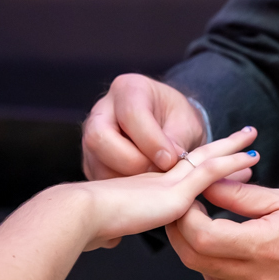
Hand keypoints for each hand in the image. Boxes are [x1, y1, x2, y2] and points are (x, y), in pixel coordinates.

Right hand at [68, 127, 258, 250]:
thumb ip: (110, 230)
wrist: (80, 215)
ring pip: (207, 158)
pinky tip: (250, 160)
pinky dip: (231, 165)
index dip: (197, 165)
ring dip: (232, 149)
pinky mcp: (175, 192)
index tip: (216, 160)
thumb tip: (108, 239)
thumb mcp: (103, 227)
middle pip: (195, 157)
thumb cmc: (85, 225)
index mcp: (145, 188)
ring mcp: (168, 183)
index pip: (178, 172)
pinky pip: (210, 173)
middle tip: (243, 136)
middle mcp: (158, 179)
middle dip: (220, 147)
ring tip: (253, 139)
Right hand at [82, 74, 206, 179]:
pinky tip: (144, 188)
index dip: (151, 140)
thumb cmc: (177, 121)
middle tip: (158, 172)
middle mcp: (101, 111)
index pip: (131, 113)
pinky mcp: (91, 162)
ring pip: (97, 163)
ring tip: (155, 182)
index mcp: (128, 89)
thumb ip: (178, 140)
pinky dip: (124, 190)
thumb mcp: (187, 124)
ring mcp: (91, 138)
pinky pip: (100, 180)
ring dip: (128, 180)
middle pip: (99, 138)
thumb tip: (168, 161)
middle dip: (131, 161)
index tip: (170, 160)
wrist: (167, 128)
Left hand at [166, 182, 278, 279]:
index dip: (186, 216)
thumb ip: (239, 194)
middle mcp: (257, 279)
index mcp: (263, 247)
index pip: (202, 236)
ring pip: (205, 276)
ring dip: (197, 252)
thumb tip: (205, 184)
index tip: (188, 199)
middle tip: (184, 212)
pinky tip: (225, 252)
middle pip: (195, 259)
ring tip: (206, 228)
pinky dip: (215, 270)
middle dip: (181, 234)